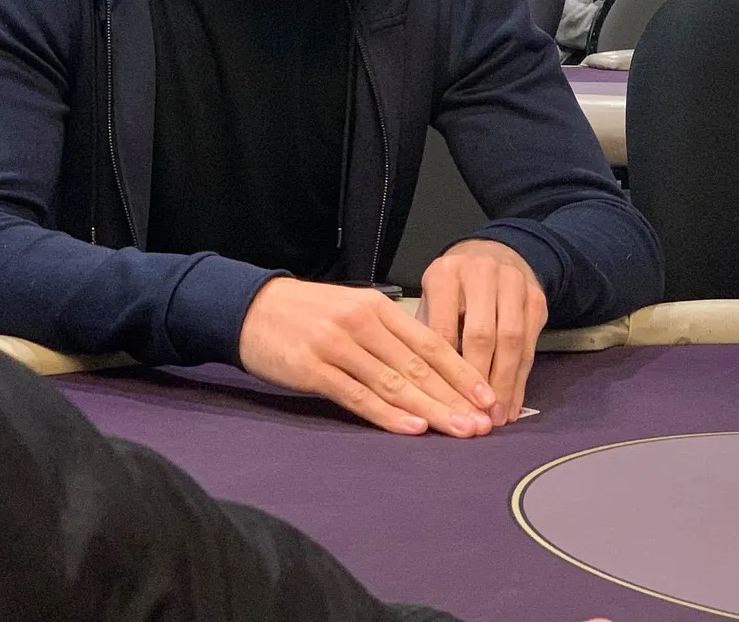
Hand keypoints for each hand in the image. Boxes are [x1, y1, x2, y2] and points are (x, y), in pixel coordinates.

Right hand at [238, 279, 497, 436]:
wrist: (250, 308)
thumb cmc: (305, 313)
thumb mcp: (350, 309)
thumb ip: (386, 333)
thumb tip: (429, 367)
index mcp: (376, 306)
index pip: (429, 343)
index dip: (461, 372)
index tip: (488, 397)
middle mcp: (361, 323)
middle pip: (418, 366)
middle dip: (455, 398)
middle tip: (485, 424)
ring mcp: (337, 345)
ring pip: (394, 383)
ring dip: (431, 411)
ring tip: (460, 431)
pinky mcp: (314, 369)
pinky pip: (358, 395)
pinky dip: (388, 414)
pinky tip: (412, 428)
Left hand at [418, 240, 546, 424]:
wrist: (492, 255)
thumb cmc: (452, 291)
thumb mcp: (431, 303)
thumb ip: (428, 338)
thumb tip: (427, 391)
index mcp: (445, 273)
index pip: (444, 329)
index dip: (446, 371)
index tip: (446, 403)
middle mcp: (481, 272)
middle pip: (481, 334)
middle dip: (479, 380)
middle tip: (475, 416)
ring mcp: (513, 282)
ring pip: (511, 340)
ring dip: (505, 383)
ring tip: (497, 417)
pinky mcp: (536, 297)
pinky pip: (530, 343)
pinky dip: (521, 378)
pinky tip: (512, 403)